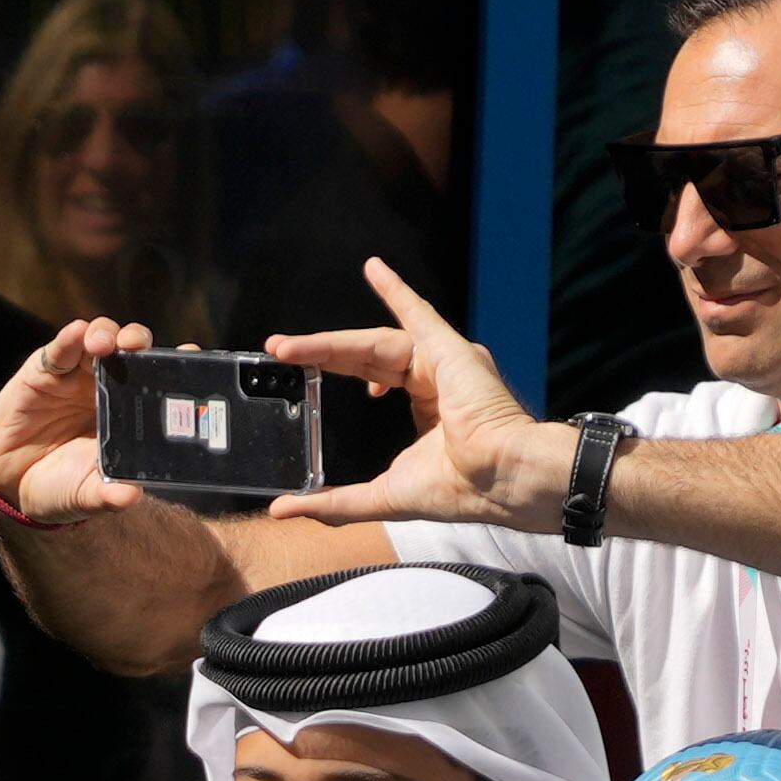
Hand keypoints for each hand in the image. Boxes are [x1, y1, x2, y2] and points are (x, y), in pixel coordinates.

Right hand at [0, 315, 159, 525]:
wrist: (15, 488)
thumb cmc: (62, 486)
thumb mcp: (88, 494)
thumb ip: (109, 495)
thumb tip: (130, 496)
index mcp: (130, 411)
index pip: (158, 379)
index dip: (175, 363)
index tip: (190, 353)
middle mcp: (108, 385)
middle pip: (130, 351)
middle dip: (138, 341)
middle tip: (138, 346)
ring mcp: (76, 375)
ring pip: (98, 340)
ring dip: (105, 334)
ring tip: (105, 343)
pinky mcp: (44, 371)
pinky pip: (60, 349)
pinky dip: (69, 338)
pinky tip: (76, 334)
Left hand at [265, 259, 575, 531]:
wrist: (501, 478)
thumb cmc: (460, 489)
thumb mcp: (380, 497)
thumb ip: (332, 503)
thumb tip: (282, 510)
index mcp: (428, 410)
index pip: (374, 381)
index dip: (338, 375)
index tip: (303, 377)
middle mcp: (436, 381)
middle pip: (366, 359)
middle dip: (321, 355)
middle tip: (279, 352)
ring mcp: (445, 363)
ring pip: (376, 343)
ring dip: (330, 343)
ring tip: (288, 347)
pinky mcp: (450, 350)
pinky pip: (418, 313)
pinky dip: (396, 291)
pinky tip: (372, 270)